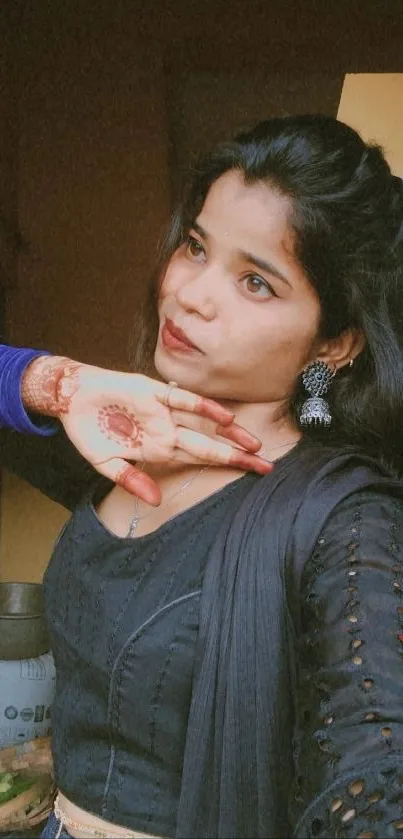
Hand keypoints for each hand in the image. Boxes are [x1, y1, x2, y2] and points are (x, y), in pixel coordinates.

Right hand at [22, 356, 271, 502]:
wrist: (70, 398)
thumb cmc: (89, 430)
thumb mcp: (106, 463)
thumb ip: (131, 480)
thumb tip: (155, 501)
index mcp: (159, 449)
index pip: (198, 461)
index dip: (223, 468)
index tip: (249, 477)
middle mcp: (167, 431)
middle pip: (209, 447)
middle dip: (237, 458)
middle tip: (267, 468)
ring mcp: (163, 413)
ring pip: (203, 425)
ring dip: (228, 436)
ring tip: (254, 447)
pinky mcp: (153, 392)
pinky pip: (182, 400)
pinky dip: (203, 408)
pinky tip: (225, 418)